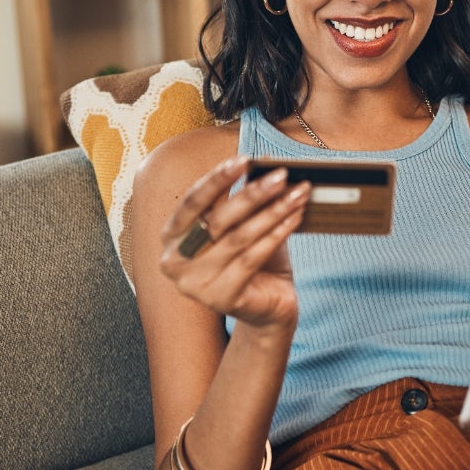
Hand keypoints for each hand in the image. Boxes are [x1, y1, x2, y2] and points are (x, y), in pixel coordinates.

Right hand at [159, 155, 310, 331]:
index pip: (192, 201)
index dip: (217, 179)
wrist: (267, 309)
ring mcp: (195, 284)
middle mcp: (175, 261)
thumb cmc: (252, 263)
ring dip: (273, 211)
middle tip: (281, 175)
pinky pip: (252, 258)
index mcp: (172, 237)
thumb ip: (244, 200)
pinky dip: (277, 234)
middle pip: (217, 219)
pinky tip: (295, 217)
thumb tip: (266, 164)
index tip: (244, 159)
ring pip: (239, 237)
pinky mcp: (220, 299)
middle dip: (253, 193)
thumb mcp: (243, 226)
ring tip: (297, 193)